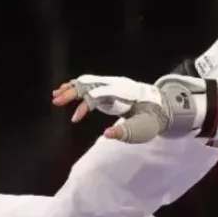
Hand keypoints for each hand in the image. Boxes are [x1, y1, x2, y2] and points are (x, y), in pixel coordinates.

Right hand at [52, 74, 204, 143]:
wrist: (162, 108)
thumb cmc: (150, 120)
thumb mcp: (141, 130)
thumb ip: (124, 132)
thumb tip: (106, 135)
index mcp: (122, 94)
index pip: (98, 95)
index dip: (84, 105)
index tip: (75, 120)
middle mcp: (115, 85)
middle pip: (89, 84)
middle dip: (72, 92)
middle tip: (56, 101)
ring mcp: (112, 84)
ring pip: (87, 81)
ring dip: (71, 88)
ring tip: (55, 97)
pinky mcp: (109, 88)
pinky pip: (90, 84)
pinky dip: (76, 86)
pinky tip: (64, 91)